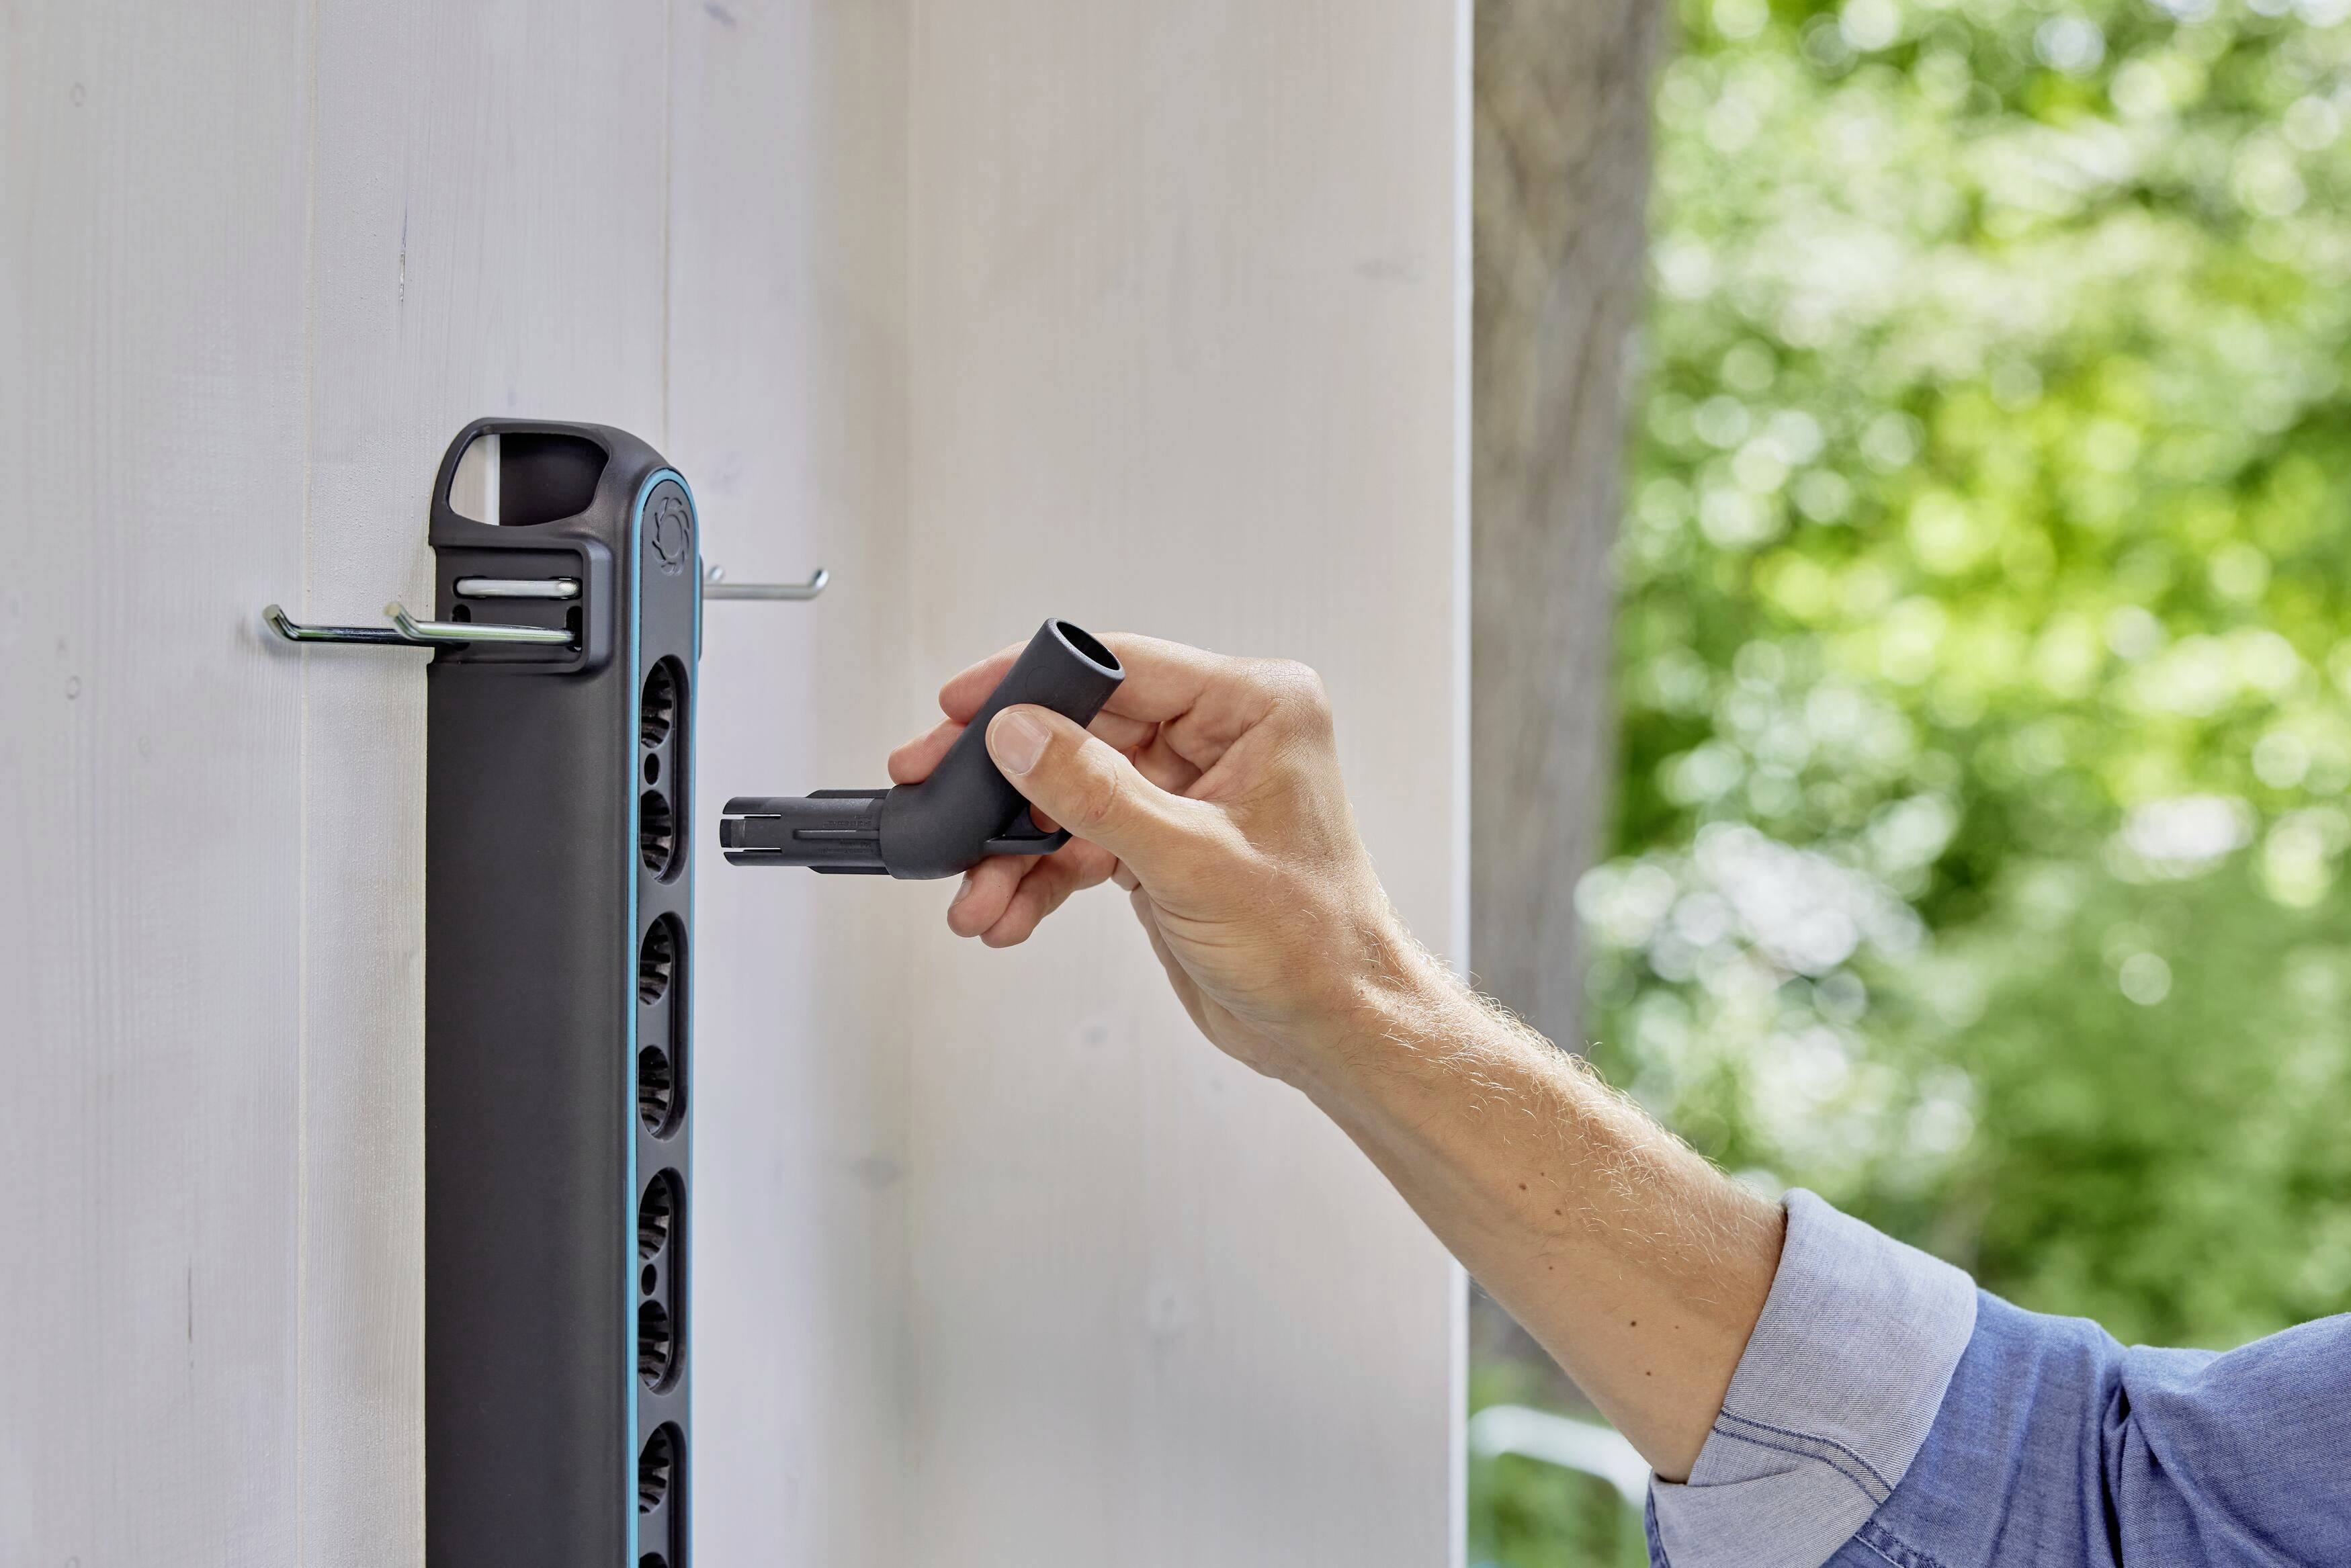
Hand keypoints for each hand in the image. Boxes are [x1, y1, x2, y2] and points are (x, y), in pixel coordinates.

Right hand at [886, 635, 1443, 1084]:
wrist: (1335, 1028)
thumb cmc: (1314, 943)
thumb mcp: (1192, 862)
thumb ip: (1097, 792)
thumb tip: (1020, 734)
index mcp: (1255, 708)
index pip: (1122, 666)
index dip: (1033, 683)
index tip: (964, 705)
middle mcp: (1223, 738)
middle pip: (1083, 730)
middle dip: (1008, 781)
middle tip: (936, 789)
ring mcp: (1190, 791)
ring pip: (1072, 794)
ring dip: (1015, 847)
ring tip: (973, 894)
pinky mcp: (1165, 842)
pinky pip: (1082, 841)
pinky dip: (1041, 878)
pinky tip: (1006, 913)